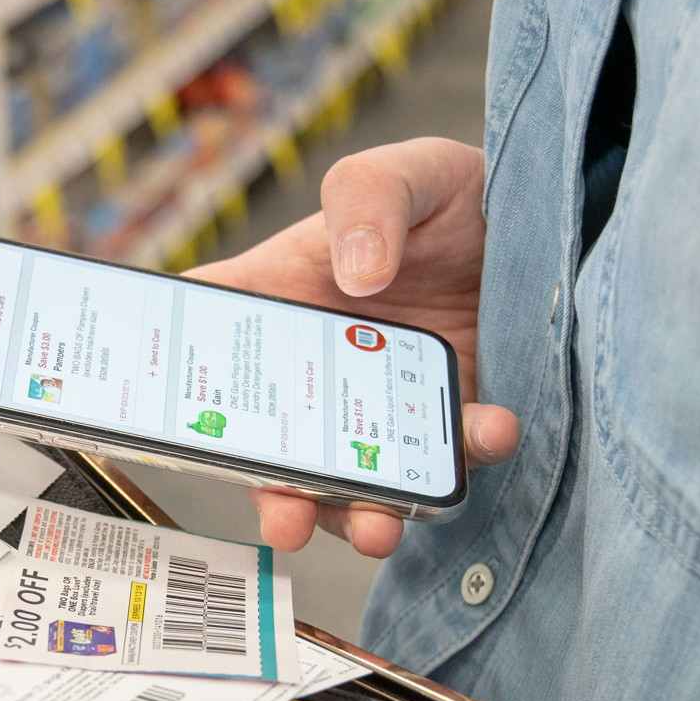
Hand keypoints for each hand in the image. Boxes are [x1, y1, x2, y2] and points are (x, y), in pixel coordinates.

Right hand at [189, 138, 518, 554]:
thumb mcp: (407, 172)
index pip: (200, 339)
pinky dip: (463, 463)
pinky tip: (490, 431)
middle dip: (272, 495)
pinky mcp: (445, 425)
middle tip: (285, 517)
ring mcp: (380, 406)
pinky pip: (445, 463)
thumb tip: (357, 276)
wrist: (551, 224)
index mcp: (278, 300)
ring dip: (359, 516)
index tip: (148, 426)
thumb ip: (367, 198)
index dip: (161, 381)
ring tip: (379, 528)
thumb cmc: (455, 195)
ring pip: (351, 484)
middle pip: (270, 448)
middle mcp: (318, 369)